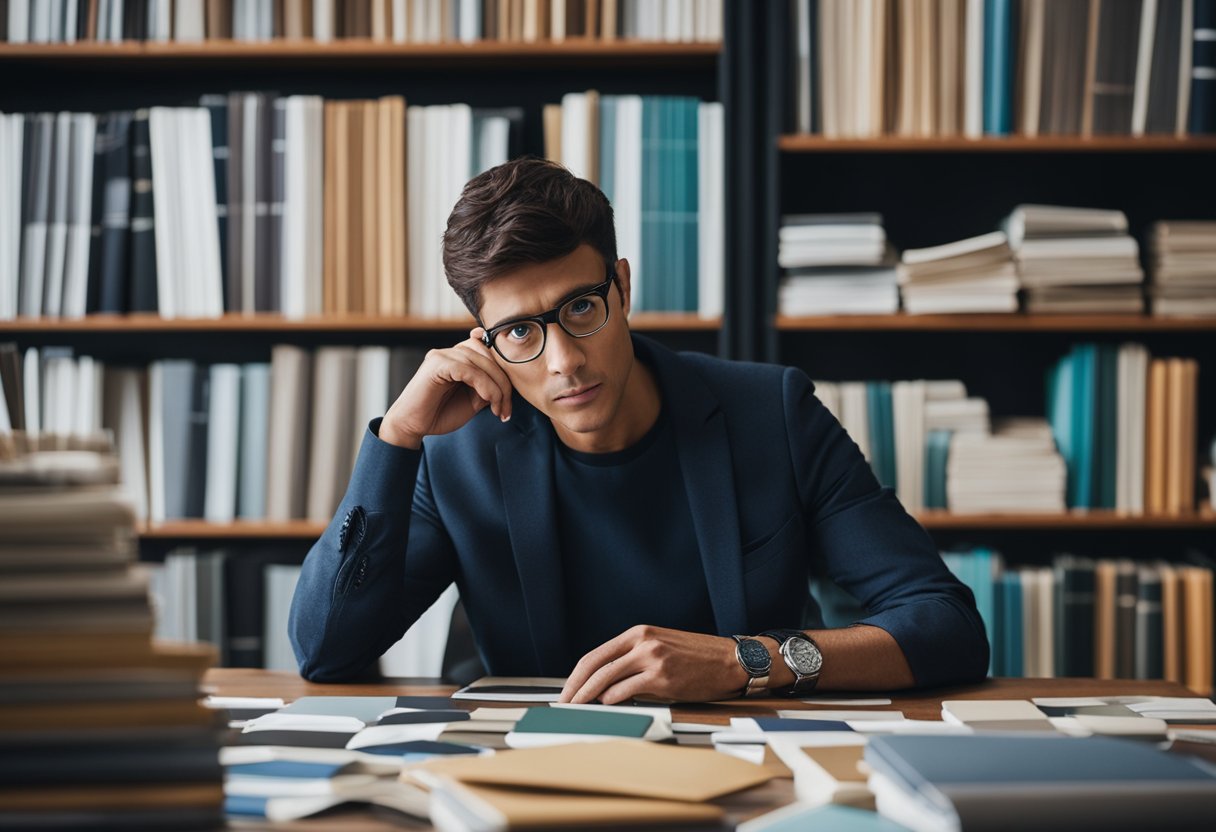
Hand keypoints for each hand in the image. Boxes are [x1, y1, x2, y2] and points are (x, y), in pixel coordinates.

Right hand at [379, 328, 513, 448]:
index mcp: (460, 357)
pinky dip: (484, 386)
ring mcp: (443, 355)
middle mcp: (451, 351)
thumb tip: (507, 383)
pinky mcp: (437, 363)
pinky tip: (487, 401)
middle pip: (490, 356)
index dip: (505, 375)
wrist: (412, 426)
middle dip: (504, 384)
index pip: (491, 354)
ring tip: (498, 409)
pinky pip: (470, 370)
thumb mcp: (473, 400)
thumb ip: (488, 386)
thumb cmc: (439, 414)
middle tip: (506, 410)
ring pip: (482, 362)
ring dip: (497, 388)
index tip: (508, 403)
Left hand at [559, 625, 746, 704]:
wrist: (731, 661)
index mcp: (639, 633)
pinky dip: (611, 699)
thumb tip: (605, 687)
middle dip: (574, 687)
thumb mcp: (661, 649)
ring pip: (606, 677)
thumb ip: (634, 662)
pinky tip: (604, 706)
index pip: (595, 654)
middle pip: (594, 665)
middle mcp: (642, 642)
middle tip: (564, 704)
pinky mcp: (662, 676)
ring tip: (579, 709)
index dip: (576, 676)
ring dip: (587, 696)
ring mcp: (652, 657)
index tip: (567, 691)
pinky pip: (626, 689)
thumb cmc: (698, 658)